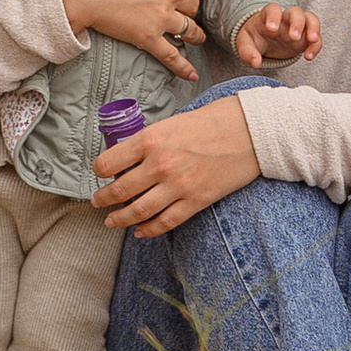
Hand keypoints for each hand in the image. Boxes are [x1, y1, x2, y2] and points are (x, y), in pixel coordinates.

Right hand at [53, 0, 205, 81]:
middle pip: (192, 1)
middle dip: (189, 6)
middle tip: (186, 11)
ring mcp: (161, 15)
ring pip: (188, 27)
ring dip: (193, 33)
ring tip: (195, 38)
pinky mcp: (148, 37)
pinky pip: (172, 54)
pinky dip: (183, 67)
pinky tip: (191, 75)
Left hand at [93, 94, 259, 235]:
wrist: (252, 130)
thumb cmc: (215, 120)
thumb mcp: (175, 121)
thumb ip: (152, 141)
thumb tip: (132, 158)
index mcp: (152, 139)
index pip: (108, 163)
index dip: (99, 171)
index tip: (100, 175)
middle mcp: (160, 164)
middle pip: (119, 191)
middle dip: (103, 199)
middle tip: (98, 202)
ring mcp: (178, 186)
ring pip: (137, 212)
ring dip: (120, 219)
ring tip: (111, 221)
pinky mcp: (195, 201)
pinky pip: (164, 223)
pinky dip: (148, 230)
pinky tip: (140, 231)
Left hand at [234, 3, 320, 67]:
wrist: (263, 40)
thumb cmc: (254, 38)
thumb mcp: (245, 44)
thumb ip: (248, 52)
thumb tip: (255, 63)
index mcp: (268, 15)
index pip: (273, 9)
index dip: (273, 16)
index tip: (272, 29)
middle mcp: (285, 18)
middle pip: (296, 12)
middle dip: (297, 22)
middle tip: (294, 36)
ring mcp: (297, 26)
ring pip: (310, 19)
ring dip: (313, 28)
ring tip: (312, 40)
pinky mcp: (305, 38)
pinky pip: (316, 38)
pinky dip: (315, 45)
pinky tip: (309, 56)